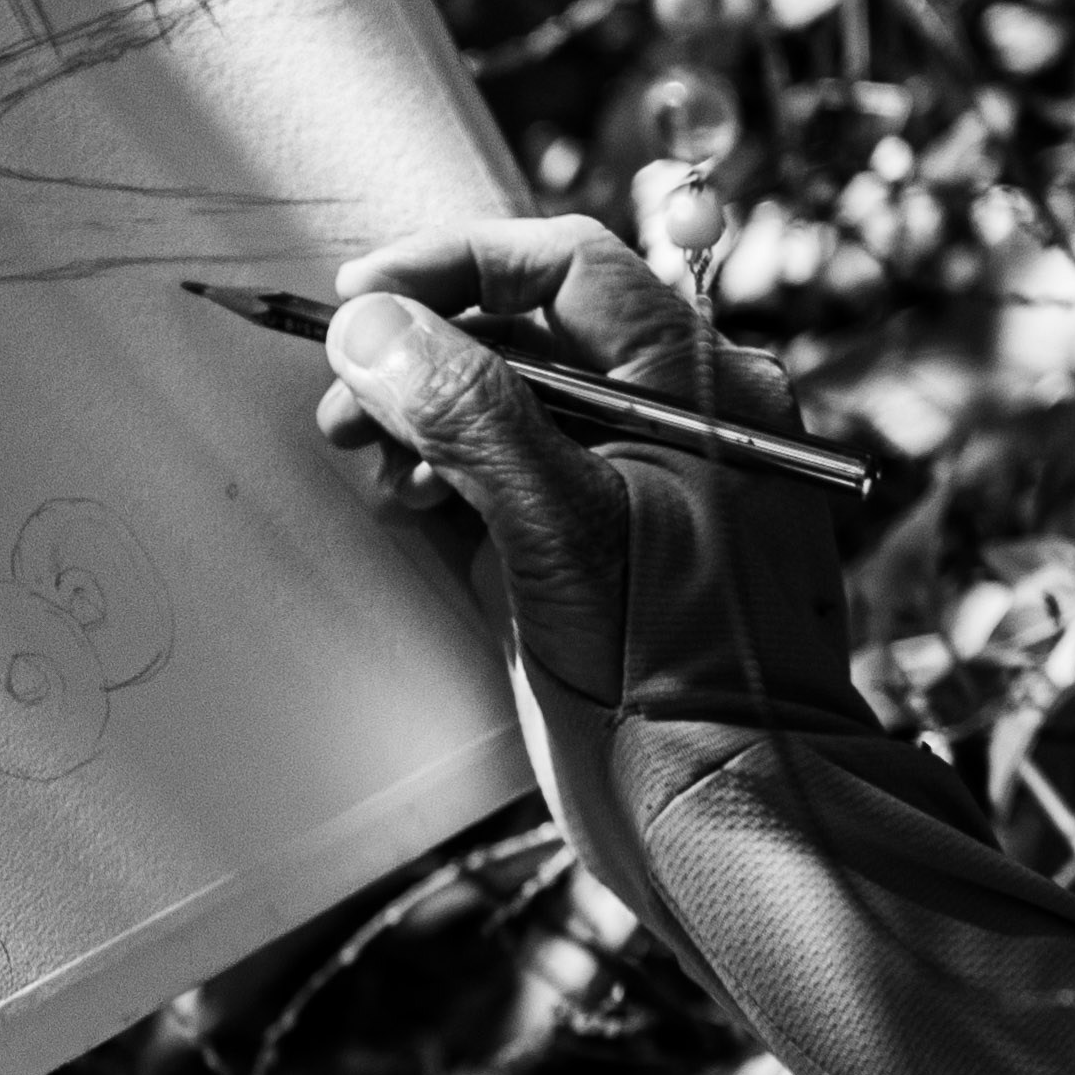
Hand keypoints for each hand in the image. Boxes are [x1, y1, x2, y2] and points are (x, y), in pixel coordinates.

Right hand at [318, 216, 791, 702]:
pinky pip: (515, 475)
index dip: (455, 267)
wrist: (727, 808)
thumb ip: (470, 415)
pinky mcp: (601, 549)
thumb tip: (376, 328)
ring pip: (513, 406)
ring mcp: (637, 485)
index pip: (564, 269)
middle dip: (425, 354)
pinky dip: (452, 477)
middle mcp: (675, 418)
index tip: (363, 297)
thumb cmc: (679, 675)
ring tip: (375, 466)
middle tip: (348, 402)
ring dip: (427, 418)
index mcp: (699, 385)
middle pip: (528, 334)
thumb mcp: (563, 528)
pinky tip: (413, 506)